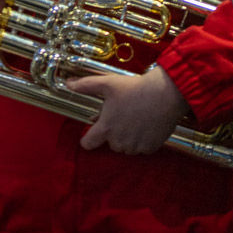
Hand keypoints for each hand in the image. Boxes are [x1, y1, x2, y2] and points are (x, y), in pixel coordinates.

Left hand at [67, 65, 188, 154]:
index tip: (91, 132)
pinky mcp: (150, 148)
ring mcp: (135, 147)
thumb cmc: (134, 88)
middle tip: (121, 115)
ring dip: (127, 137)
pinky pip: (142, 148)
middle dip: (113, 132)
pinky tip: (146, 124)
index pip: (88, 143)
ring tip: (135, 118)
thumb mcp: (107, 83)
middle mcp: (119, 142)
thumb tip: (67, 84)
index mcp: (106, 128)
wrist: (165, 94)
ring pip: (126, 146)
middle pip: (110, 143)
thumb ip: (86, 85)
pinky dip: (142, 139)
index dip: (87, 138)